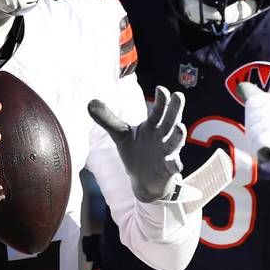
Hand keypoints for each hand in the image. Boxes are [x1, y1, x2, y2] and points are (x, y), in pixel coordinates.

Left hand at [89, 86, 185, 202]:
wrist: (143, 180)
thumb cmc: (136, 153)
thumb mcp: (121, 135)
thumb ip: (108, 119)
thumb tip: (90, 102)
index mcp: (154, 125)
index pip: (159, 110)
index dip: (161, 99)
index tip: (160, 89)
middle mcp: (163, 136)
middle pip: (171, 120)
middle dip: (175, 109)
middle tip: (178, 95)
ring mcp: (167, 152)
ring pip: (175, 142)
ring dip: (178, 135)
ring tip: (179, 127)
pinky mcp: (168, 169)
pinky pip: (173, 166)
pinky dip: (175, 164)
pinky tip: (175, 164)